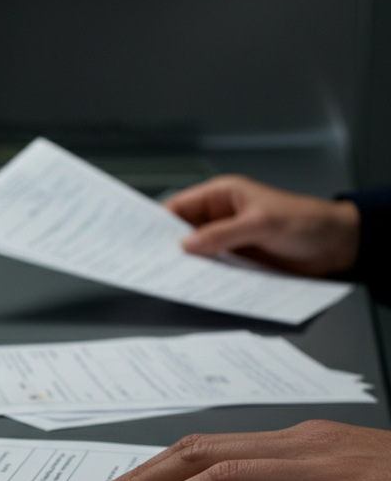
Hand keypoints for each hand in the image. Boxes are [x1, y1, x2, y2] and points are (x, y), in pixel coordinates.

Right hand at [164, 175, 359, 276]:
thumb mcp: (262, 224)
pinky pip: (212, 268)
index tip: (144, 239)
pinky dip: (203, 276)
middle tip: (153, 261)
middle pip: (182, 231)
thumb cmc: (306, 222)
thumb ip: (223, 235)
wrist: (336, 246)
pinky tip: (196, 284)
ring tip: (171, 276)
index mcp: (222, 196)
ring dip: (187, 264)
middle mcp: (220, 217)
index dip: (160, 222)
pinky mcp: (235, 260)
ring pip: (196, 252)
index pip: (180, 206)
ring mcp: (226, 240)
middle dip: (169, 246)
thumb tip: (187, 245)